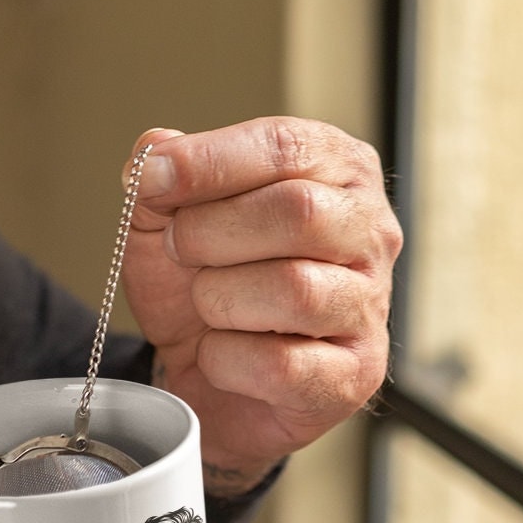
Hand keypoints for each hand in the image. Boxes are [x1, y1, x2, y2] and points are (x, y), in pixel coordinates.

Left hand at [123, 118, 400, 492]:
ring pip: (295, 289)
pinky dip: (226, 360)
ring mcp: (369, 307)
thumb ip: (162, 173)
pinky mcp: (355, 376)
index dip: (210, 160)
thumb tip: (156, 149)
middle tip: (179, 250)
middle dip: (212, 232)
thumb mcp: (166, 217)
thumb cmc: (205, 282)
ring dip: (218, 298)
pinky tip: (221, 353)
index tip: (152, 178)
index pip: (286, 146)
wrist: (204, 376)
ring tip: (206, 304)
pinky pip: (283, 365)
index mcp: (337, 170)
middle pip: (300, 211)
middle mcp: (370, 232)